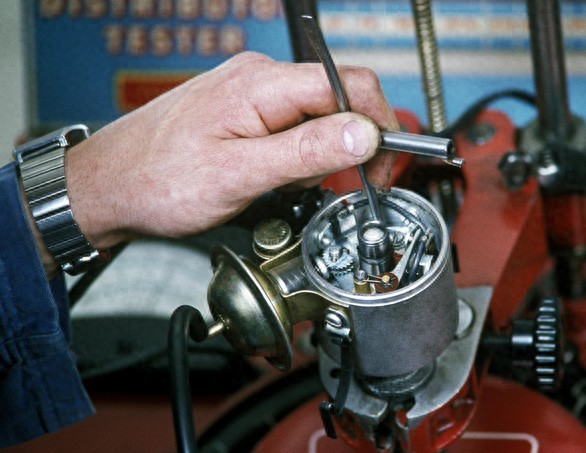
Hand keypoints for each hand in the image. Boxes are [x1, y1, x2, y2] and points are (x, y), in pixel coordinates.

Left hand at [63, 52, 397, 253]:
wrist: (110, 187)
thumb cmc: (158, 180)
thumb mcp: (239, 175)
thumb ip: (305, 152)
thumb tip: (362, 134)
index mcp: (261, 85)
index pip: (350, 86)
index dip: (378, 126)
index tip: (383, 166)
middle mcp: (259, 79)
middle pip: (339, 100)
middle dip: (348, 147)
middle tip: (333, 185)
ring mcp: (251, 95)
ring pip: (317, 118)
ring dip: (319, 156)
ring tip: (284, 184)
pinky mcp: (245, 113)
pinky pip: (292, 127)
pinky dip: (298, 156)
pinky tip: (273, 176)